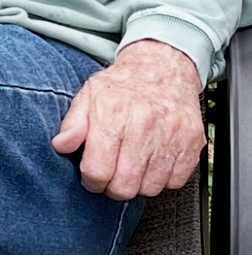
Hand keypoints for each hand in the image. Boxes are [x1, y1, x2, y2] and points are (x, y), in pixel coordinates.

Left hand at [51, 39, 204, 199]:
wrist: (163, 66)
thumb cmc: (123, 84)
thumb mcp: (89, 95)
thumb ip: (73, 123)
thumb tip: (61, 145)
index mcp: (113, 112)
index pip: (98, 170)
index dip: (91, 180)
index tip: (92, 176)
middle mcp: (144, 123)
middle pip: (125, 185)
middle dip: (113, 187)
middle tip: (112, 174)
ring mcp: (172, 133)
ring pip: (150, 187)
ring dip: (139, 183)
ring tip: (132, 164)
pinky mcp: (193, 142)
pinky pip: (176, 181)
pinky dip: (163, 178)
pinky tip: (153, 161)